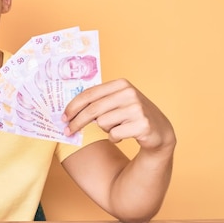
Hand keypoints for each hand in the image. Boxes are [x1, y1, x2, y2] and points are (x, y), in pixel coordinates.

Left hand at [61, 79, 175, 152]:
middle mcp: (129, 93)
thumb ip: (97, 101)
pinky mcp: (142, 124)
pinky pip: (114, 135)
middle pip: (92, 110)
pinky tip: (125, 135)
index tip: (63, 117)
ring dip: (105, 130)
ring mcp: (137, 108)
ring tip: (117, 128)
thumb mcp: (116, 102)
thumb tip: (68, 110)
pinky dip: (115, 138)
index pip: (89, 94)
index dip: (73, 107)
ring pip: (103, 123)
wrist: (160, 131)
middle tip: (68, 132)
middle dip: (77, 122)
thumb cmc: (132, 115)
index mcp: (121, 84)